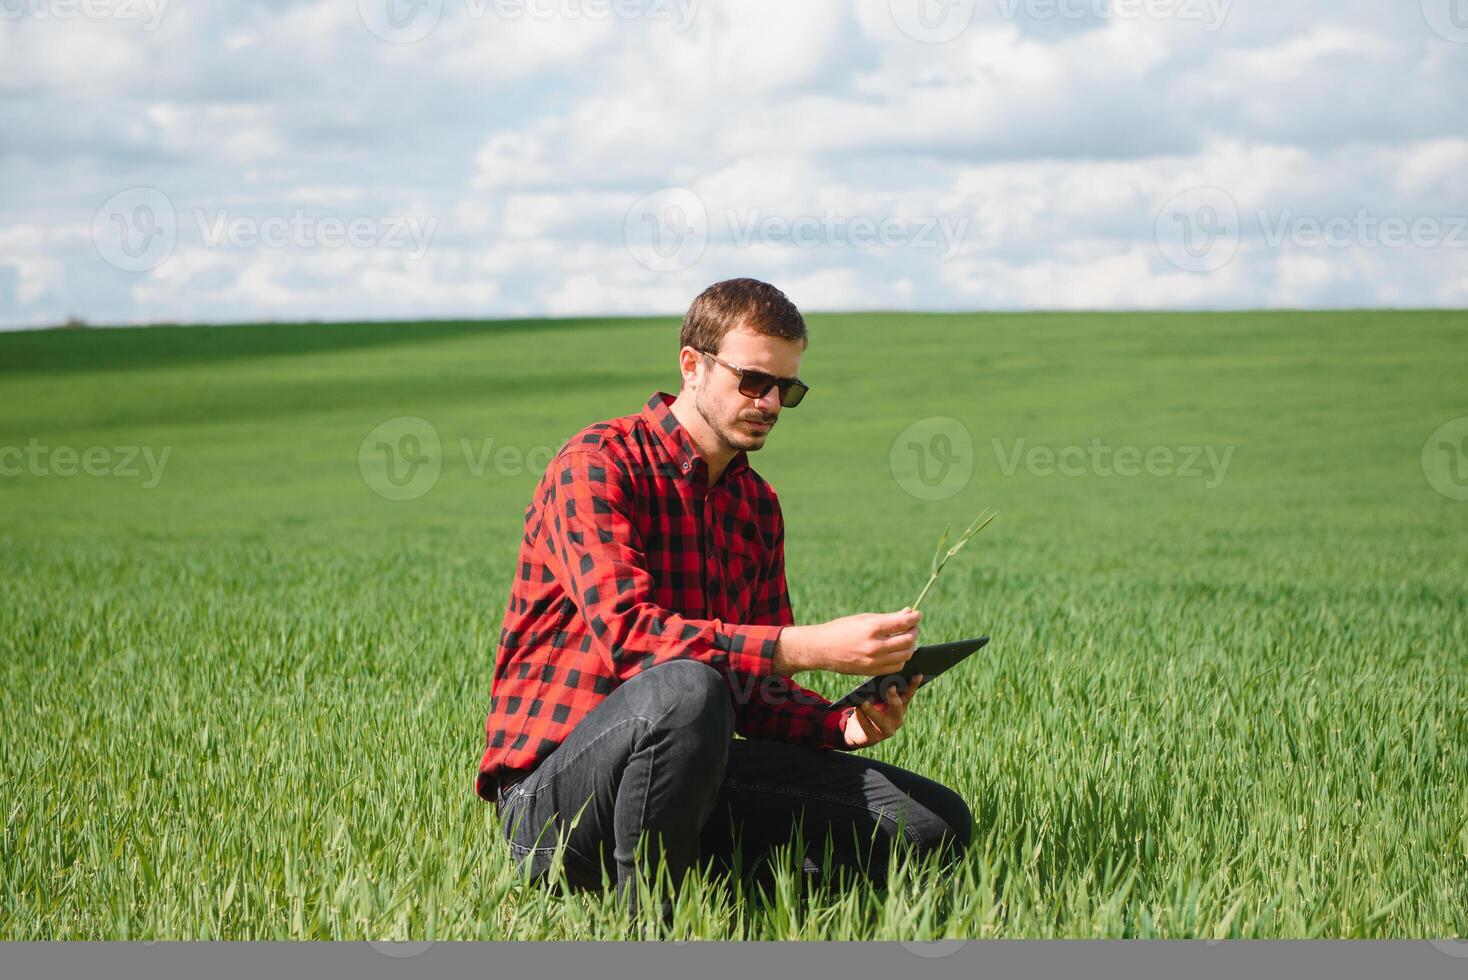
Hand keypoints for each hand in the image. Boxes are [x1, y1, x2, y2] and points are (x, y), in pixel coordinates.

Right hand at [772, 607, 920, 675]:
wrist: (821, 649)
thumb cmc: (841, 629)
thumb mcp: (863, 618)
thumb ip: (888, 618)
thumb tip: (908, 614)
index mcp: (872, 628)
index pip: (903, 622)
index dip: (914, 617)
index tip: (917, 614)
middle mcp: (875, 646)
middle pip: (908, 640)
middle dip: (914, 631)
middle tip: (912, 626)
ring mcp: (874, 661)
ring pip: (905, 655)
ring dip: (910, 646)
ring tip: (906, 638)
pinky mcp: (872, 671)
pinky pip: (897, 667)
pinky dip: (902, 658)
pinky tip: (898, 651)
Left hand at [841, 675, 921, 748]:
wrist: (859, 733)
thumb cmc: (870, 709)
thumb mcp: (876, 700)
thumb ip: (879, 691)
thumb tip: (875, 682)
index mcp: (900, 707)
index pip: (909, 694)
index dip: (913, 685)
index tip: (917, 674)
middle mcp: (897, 719)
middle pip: (897, 707)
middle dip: (894, 697)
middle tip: (890, 687)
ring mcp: (887, 730)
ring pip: (880, 720)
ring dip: (871, 710)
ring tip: (864, 702)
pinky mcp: (874, 738)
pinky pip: (867, 726)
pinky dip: (860, 717)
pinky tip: (856, 709)